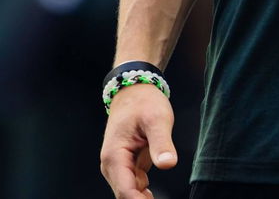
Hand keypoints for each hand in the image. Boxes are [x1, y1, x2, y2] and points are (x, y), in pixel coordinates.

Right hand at [100, 84, 177, 198]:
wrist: (134, 91)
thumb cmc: (143, 102)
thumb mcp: (157, 119)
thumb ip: (162, 142)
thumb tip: (167, 163)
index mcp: (115, 155)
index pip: (125, 192)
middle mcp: (111, 164)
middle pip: (125, 196)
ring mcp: (117, 166)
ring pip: (128, 193)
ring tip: (159, 198)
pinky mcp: (125, 165)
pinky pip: (132, 186)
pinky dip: (142, 194)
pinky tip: (154, 195)